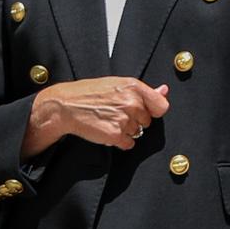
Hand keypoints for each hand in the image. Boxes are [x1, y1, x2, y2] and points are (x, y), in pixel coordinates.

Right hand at [24, 75, 168, 153]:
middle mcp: (132, 102)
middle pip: (147, 122)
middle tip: (115, 113)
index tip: (143, 111)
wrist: (65, 105)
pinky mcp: (116, 135)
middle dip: (134, 120)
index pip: (161, 106)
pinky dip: (119, 141)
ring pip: (137, 133)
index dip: (153, 111)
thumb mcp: (117, 84)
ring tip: (108, 120)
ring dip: (125, 130)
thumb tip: (164, 91)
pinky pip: (129, 144)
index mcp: (134, 86)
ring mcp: (124, 119)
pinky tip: (106, 130)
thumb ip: (144, 91)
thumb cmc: (89, 93)